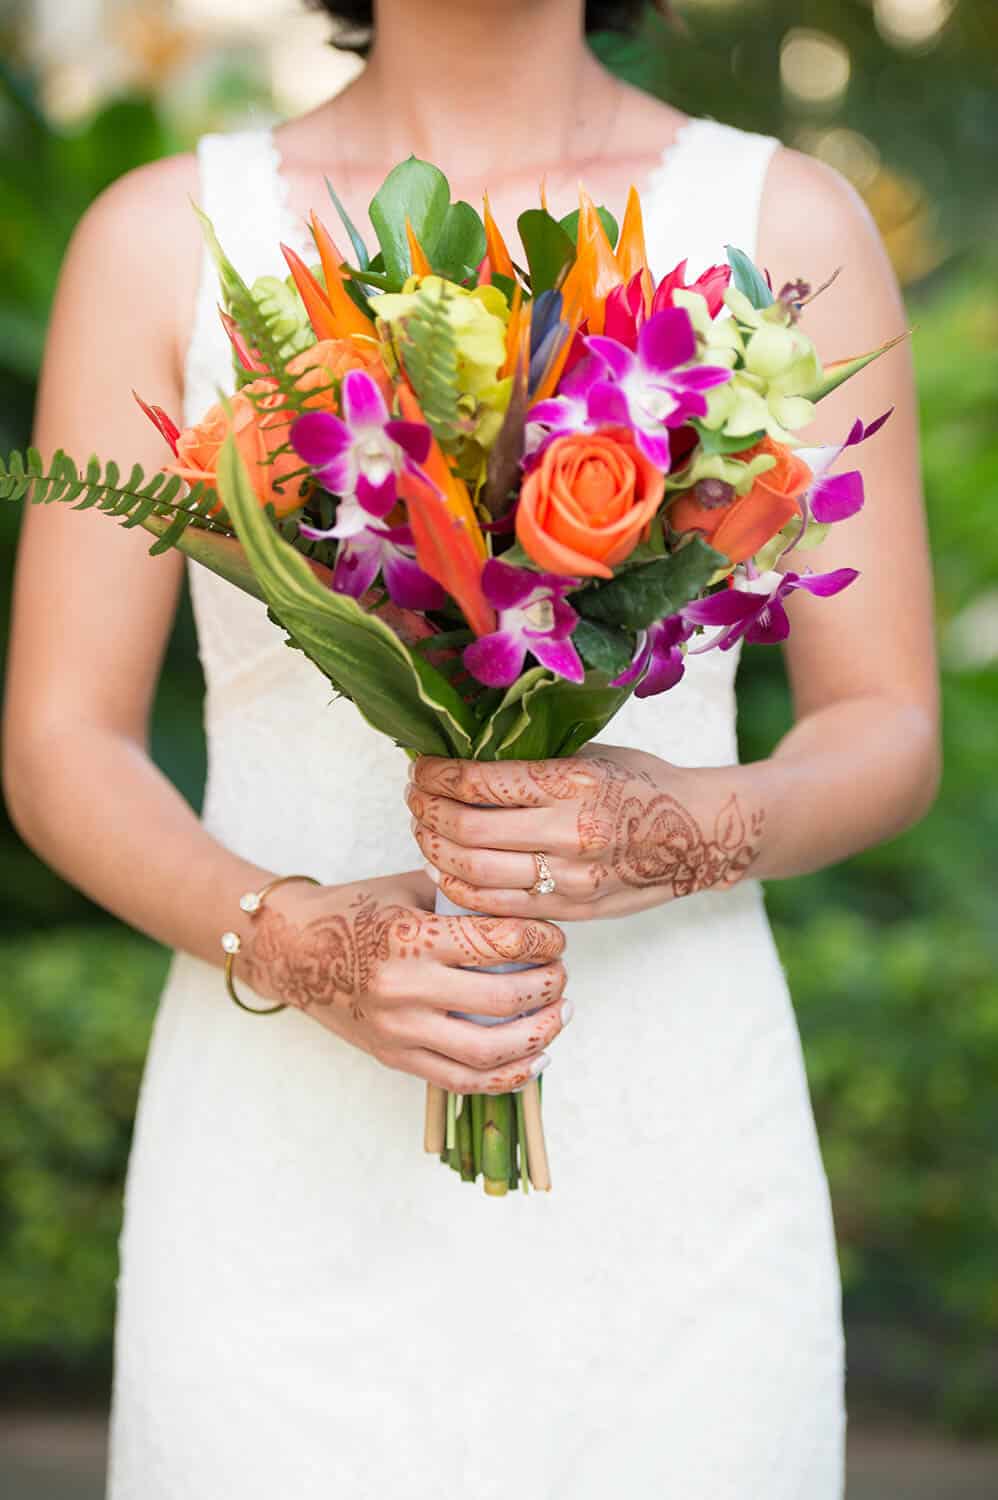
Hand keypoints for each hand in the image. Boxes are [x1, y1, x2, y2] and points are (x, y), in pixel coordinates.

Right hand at [233, 872, 567, 1093]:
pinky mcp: (395, 1057)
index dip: (542, 940)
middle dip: (548, 985)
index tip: (554, 937)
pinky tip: (536, 1058)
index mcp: (410, 936)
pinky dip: (507, 1076)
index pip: (500, 943)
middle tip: (561, 973)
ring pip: (488, 1050)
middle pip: (502, 998)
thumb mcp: (409, 889)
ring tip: (560, 1014)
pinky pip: (462, 1080)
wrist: (294, 951)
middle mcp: (404, 987)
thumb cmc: (356, 911)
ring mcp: (399, 1029)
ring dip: (539, 1034)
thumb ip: (464, 899)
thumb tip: (531, 909)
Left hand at [406, 747, 764, 920]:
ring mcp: (570, 877)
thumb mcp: (593, 754)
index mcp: (573, 781)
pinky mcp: (572, 910)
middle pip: (466, 828)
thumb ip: (535, 759)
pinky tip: (447, 869)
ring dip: (434, 849)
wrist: (700, 836)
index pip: (479, 781)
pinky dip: (460, 887)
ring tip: (424, 830)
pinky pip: (497, 906)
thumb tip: (465, 753)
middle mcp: (569, 831)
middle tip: (414, 797)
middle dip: (425, 811)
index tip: (420, 766)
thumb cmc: (643, 785)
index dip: (435, 774)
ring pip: (473, 872)